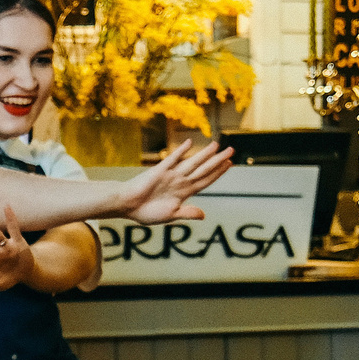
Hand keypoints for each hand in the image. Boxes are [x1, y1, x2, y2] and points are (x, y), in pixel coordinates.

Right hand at [120, 138, 234, 223]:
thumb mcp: (170, 215)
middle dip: (218, 161)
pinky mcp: (159, 171)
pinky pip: (172, 160)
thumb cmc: (145, 212)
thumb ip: (187, 212)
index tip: (229, 165)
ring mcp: (170, 175)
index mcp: (183, 192)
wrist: (126, 205)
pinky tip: (190, 143)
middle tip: (232, 150)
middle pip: (203, 169)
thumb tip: (204, 215)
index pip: (205, 181)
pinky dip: (181, 152)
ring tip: (217, 145)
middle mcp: (179, 181)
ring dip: (204, 155)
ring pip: (192, 163)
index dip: (217, 173)